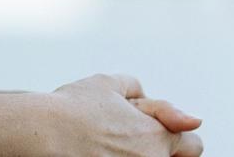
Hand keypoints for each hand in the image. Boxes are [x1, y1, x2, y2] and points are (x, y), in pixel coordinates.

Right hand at [52, 73, 204, 155]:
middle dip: (165, 151)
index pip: (194, 145)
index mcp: (158, 137)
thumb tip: (148, 99)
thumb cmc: (71, 109)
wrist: (40, 135)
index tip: (154, 132)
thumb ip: (137, 88)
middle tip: (133, 142)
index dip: (176, 133)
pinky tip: (98, 154)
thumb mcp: (107, 84)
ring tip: (108, 147)